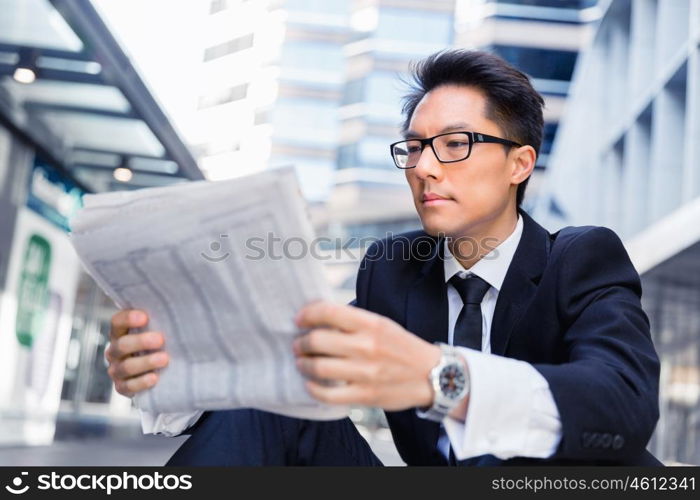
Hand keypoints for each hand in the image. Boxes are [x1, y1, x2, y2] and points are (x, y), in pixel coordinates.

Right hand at [105, 309, 168, 396]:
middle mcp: (115, 351)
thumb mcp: (159, 331)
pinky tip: (154, 378)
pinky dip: (141, 382)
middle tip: (160, 339)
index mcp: (121, 333)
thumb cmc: (160, 345)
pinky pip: (128, 386)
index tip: (145, 317)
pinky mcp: (122, 387)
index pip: (117, 322)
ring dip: (145, 362)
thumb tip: (183, 307)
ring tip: (164, 359)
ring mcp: (117, 370)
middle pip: (121, 345)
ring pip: (126, 366)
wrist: (159, 373)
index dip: (128, 318)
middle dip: (141, 341)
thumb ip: (162, 321)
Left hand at [293, 301, 440, 410]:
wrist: (433, 376)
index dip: (307, 314)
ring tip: (302, 363)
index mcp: (371, 323)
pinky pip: (328, 394)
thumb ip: (353, 322)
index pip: (328, 312)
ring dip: (303, 364)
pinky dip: (313, 388)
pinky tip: (311, 384)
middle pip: (317, 340)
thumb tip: (318, 318)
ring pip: (318, 368)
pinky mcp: (365, 395)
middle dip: (301, 343)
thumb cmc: (402, 348)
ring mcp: (365, 372)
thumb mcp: (382, 325)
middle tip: (299, 345)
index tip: (299, 320)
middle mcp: (367, 346)